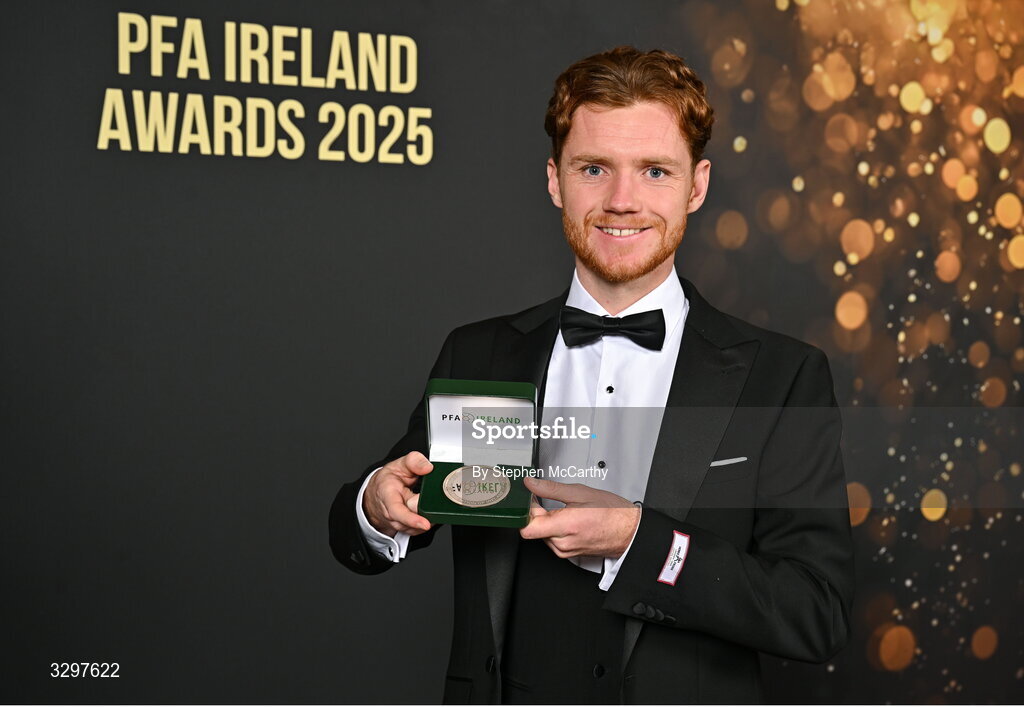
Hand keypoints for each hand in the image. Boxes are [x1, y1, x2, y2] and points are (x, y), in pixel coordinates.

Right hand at [363, 451, 433, 536]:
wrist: (377, 494)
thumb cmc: (388, 480)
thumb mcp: (399, 464)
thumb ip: (414, 462)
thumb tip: (427, 467)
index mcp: (388, 495)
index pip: (398, 512)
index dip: (412, 519)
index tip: (425, 524)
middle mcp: (390, 513)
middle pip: (411, 521)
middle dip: (425, 515)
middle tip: (435, 504)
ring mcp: (397, 523)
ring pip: (416, 528)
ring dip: (427, 518)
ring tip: (431, 504)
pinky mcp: (405, 529)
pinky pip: (418, 530)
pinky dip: (426, 521)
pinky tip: (429, 511)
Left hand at [520, 477, 639, 558]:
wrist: (629, 532)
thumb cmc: (612, 513)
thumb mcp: (580, 492)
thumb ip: (551, 488)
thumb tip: (531, 483)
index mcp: (564, 526)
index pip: (527, 528)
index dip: (525, 511)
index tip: (530, 499)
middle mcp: (562, 543)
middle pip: (534, 529)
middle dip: (538, 513)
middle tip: (548, 499)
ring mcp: (565, 551)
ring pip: (542, 535)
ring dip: (547, 521)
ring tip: (564, 510)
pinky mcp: (568, 554)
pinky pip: (552, 540)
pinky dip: (555, 529)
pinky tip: (568, 519)